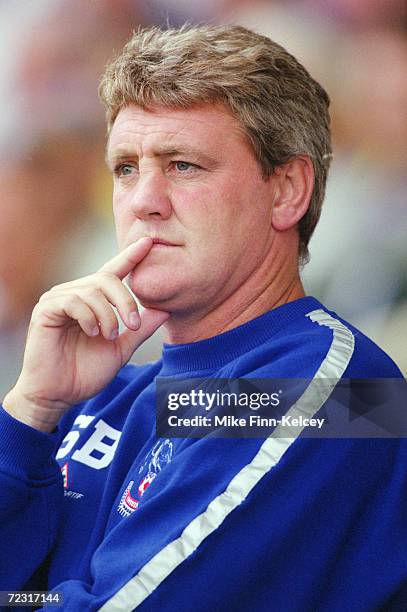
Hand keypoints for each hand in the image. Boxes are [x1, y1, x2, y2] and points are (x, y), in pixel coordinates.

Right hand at [3, 237, 168, 431]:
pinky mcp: (46, 310)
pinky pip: (73, 300)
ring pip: (92, 290)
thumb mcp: (121, 349)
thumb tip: (165, 310)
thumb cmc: (85, 373)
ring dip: (108, 315)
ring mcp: (58, 299)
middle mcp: (75, 294)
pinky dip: (88, 317)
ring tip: (109, 336)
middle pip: (107, 279)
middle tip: (133, 325)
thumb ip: (140, 329)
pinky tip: (92, 332)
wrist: (58, 395)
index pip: (114, 271)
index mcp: (93, 301)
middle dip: (125, 301)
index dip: (131, 256)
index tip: (149, 242)